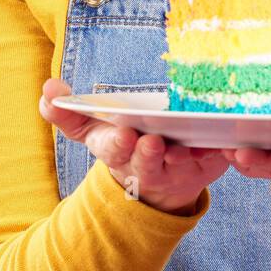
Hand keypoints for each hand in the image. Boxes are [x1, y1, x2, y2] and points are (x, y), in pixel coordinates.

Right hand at [39, 77, 230, 215]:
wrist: (162, 180)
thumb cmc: (124, 143)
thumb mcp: (93, 128)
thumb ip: (68, 111)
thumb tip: (48, 90)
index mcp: (117, 151)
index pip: (113, 148)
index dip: (117, 143)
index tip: (123, 133)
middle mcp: (145, 164)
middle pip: (145, 162)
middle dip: (146, 154)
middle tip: (151, 142)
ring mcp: (176, 168)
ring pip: (177, 165)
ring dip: (177, 157)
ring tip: (180, 146)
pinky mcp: (206, 166)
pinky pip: (215, 160)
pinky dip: (218, 152)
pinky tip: (222, 142)